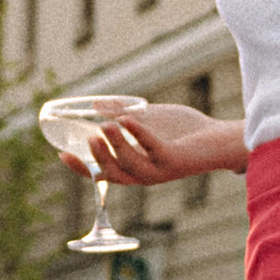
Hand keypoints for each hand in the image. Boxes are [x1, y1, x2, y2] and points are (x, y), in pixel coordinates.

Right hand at [64, 106, 245, 188]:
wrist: (218, 138)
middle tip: (87, 139)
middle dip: (97, 159)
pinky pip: (153, 149)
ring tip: (105, 125)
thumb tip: (96, 105)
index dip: (80, 168)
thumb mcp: (148, 120)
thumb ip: (124, 114)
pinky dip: (138, 134)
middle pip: (113, 174)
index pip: (101, 174)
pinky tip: (127, 119)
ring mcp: (160, 170)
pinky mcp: (175, 161)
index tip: (61, 155)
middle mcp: (144, 174)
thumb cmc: (184, 131)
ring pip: (130, 164)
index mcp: (134, 168)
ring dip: (115, 145)